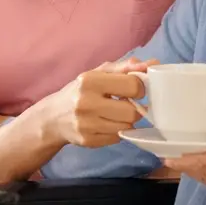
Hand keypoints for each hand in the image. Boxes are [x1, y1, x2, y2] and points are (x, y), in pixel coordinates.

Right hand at [36, 58, 155, 148]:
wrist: (52, 117)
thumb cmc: (80, 91)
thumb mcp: (98, 74)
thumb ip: (125, 67)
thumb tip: (153, 64)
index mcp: (89, 81)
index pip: (133, 86)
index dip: (140, 88)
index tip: (134, 90)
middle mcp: (86, 102)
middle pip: (132, 112)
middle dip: (134, 108)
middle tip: (125, 104)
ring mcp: (86, 124)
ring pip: (127, 126)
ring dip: (126, 121)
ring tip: (115, 114)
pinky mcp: (88, 141)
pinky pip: (117, 138)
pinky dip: (117, 131)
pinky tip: (106, 124)